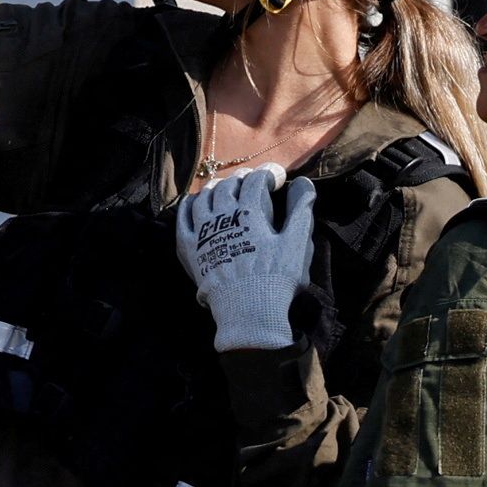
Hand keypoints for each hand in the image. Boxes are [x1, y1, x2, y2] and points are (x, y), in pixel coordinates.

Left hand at [174, 163, 314, 351]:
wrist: (246, 312)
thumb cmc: (275, 279)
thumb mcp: (296, 244)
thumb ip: (301, 210)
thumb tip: (304, 182)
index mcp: (251, 212)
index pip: (256, 180)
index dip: (268, 174)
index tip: (277, 177)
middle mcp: (223, 216)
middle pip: (229, 185)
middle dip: (243, 179)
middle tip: (252, 181)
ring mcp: (202, 231)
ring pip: (204, 196)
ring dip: (216, 187)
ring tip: (226, 188)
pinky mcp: (189, 248)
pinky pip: (183, 218)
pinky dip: (190, 205)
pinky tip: (195, 202)